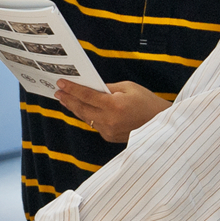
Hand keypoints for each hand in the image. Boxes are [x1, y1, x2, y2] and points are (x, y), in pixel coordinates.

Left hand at [54, 80, 169, 142]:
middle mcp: (109, 120)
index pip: (87, 96)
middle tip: (58, 91)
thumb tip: (90, 87)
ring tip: (65, 99)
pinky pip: (94, 124)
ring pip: (86, 118)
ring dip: (74, 108)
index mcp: (114, 105)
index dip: (72, 89)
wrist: (161, 124)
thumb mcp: (129, 87)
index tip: (61, 83)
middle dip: (68, 99)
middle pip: (82, 108)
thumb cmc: (147, 102)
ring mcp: (108, 131)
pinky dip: (87, 116)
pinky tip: (81, 109)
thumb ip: (108, 88)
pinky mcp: (109, 137)